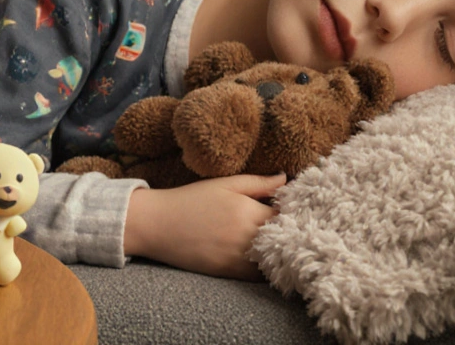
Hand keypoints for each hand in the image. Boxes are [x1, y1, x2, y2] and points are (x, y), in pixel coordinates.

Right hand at [123, 173, 286, 280]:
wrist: (157, 225)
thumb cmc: (190, 200)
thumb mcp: (224, 184)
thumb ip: (257, 182)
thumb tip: (285, 179)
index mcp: (249, 211)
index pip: (288, 216)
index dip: (295, 213)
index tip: (297, 210)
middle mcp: (248, 237)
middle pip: (285, 240)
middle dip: (290, 233)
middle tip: (293, 227)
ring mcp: (239, 259)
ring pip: (274, 260)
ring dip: (279, 252)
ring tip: (278, 243)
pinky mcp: (230, 273)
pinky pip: (258, 274)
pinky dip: (264, 267)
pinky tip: (261, 257)